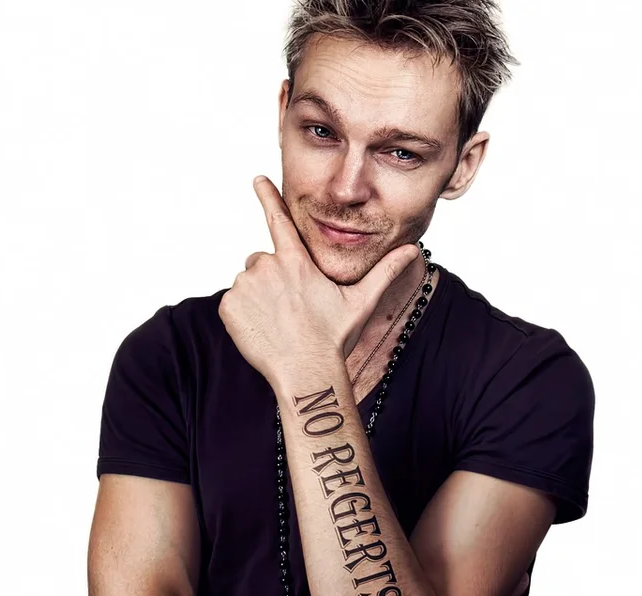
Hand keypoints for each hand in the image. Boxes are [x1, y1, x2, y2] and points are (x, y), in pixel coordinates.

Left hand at [217, 176, 420, 383]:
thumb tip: (413, 249)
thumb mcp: (361, 302)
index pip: (279, 219)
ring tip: (279, 321)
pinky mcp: (228, 306)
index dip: (267, 196)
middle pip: (264, 261)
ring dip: (259, 296)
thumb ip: (385, 272)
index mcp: (296, 261)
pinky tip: (262, 329)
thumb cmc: (333, 339)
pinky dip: (243, 313)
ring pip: (249, 282)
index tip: (257, 178)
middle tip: (292, 307)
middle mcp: (267, 266)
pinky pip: (233, 302)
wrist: (305, 372)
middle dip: (274, 279)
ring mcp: (245, 286)